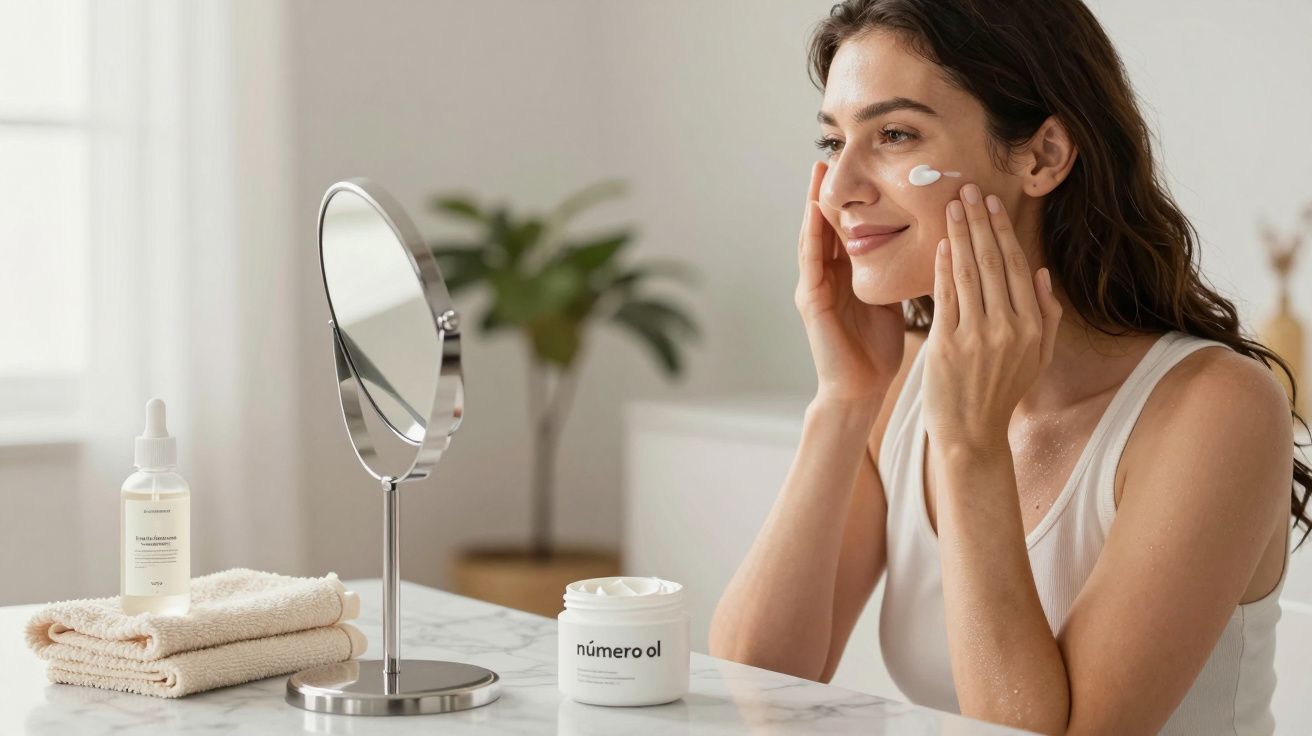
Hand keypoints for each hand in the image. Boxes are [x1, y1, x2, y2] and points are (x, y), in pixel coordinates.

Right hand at [795, 161, 906, 403]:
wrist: (860, 389)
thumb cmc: (877, 350)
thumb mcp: (890, 300)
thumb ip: (895, 273)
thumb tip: (924, 245)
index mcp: (844, 276)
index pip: (844, 229)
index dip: (847, 200)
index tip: (854, 168)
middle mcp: (825, 277)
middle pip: (824, 226)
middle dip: (824, 192)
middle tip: (827, 155)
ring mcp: (814, 288)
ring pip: (813, 237)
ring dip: (812, 204)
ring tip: (815, 173)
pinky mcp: (811, 302)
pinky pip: (810, 262)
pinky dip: (812, 235)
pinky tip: (814, 214)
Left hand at [921, 184, 1061, 454]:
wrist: (971, 435)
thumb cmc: (1001, 393)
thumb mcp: (1036, 358)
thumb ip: (1045, 316)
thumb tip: (1041, 273)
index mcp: (1033, 326)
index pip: (1016, 266)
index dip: (1002, 231)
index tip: (992, 204)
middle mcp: (1009, 328)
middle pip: (992, 262)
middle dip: (979, 221)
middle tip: (968, 189)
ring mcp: (978, 336)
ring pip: (969, 273)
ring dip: (960, 234)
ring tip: (951, 206)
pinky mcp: (948, 345)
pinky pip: (946, 297)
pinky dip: (943, 268)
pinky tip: (940, 244)